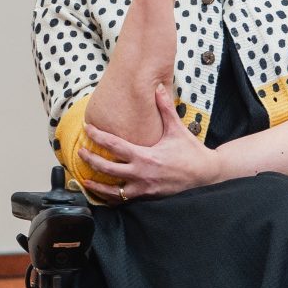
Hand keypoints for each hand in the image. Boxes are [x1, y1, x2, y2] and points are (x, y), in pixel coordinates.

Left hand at [77, 84, 222, 201]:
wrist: (206, 175)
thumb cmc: (191, 152)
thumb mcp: (177, 129)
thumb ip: (165, 108)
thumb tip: (158, 87)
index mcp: (145, 156)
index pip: (114, 145)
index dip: (97, 136)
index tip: (87, 130)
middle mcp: (141, 174)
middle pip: (107, 169)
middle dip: (91, 161)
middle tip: (80, 154)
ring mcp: (144, 188)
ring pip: (113, 191)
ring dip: (98, 186)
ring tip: (86, 181)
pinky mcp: (148, 197)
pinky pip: (126, 200)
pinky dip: (114, 198)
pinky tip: (106, 195)